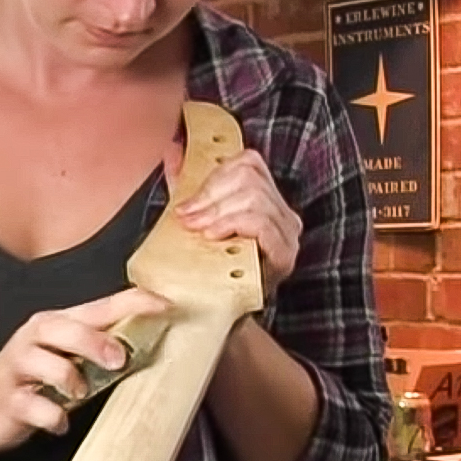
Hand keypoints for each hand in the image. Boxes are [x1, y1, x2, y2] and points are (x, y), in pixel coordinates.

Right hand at [0, 287, 169, 453]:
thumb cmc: (29, 382)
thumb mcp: (65, 360)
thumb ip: (98, 351)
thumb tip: (149, 348)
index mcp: (55, 325)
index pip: (99, 306)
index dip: (132, 302)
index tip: (165, 306)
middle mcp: (33, 340)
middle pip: (63, 327)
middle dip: (94, 341)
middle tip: (120, 361)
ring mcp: (17, 369)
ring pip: (43, 362)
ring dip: (69, 378)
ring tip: (79, 393)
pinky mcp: (7, 400)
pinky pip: (30, 406)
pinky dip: (50, 416)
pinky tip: (58, 422)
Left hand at [172, 149, 302, 285]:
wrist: (218, 311)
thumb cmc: (210, 266)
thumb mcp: (197, 217)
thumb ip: (187, 183)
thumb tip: (172, 148)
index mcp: (266, 198)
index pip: (249, 163)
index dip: (214, 176)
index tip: (187, 203)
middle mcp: (283, 212)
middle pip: (249, 178)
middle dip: (211, 196)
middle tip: (187, 218)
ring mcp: (288, 234)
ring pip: (255, 198)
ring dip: (218, 212)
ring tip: (198, 230)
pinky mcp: (285, 255)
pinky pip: (262, 224)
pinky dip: (233, 225)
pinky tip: (214, 237)